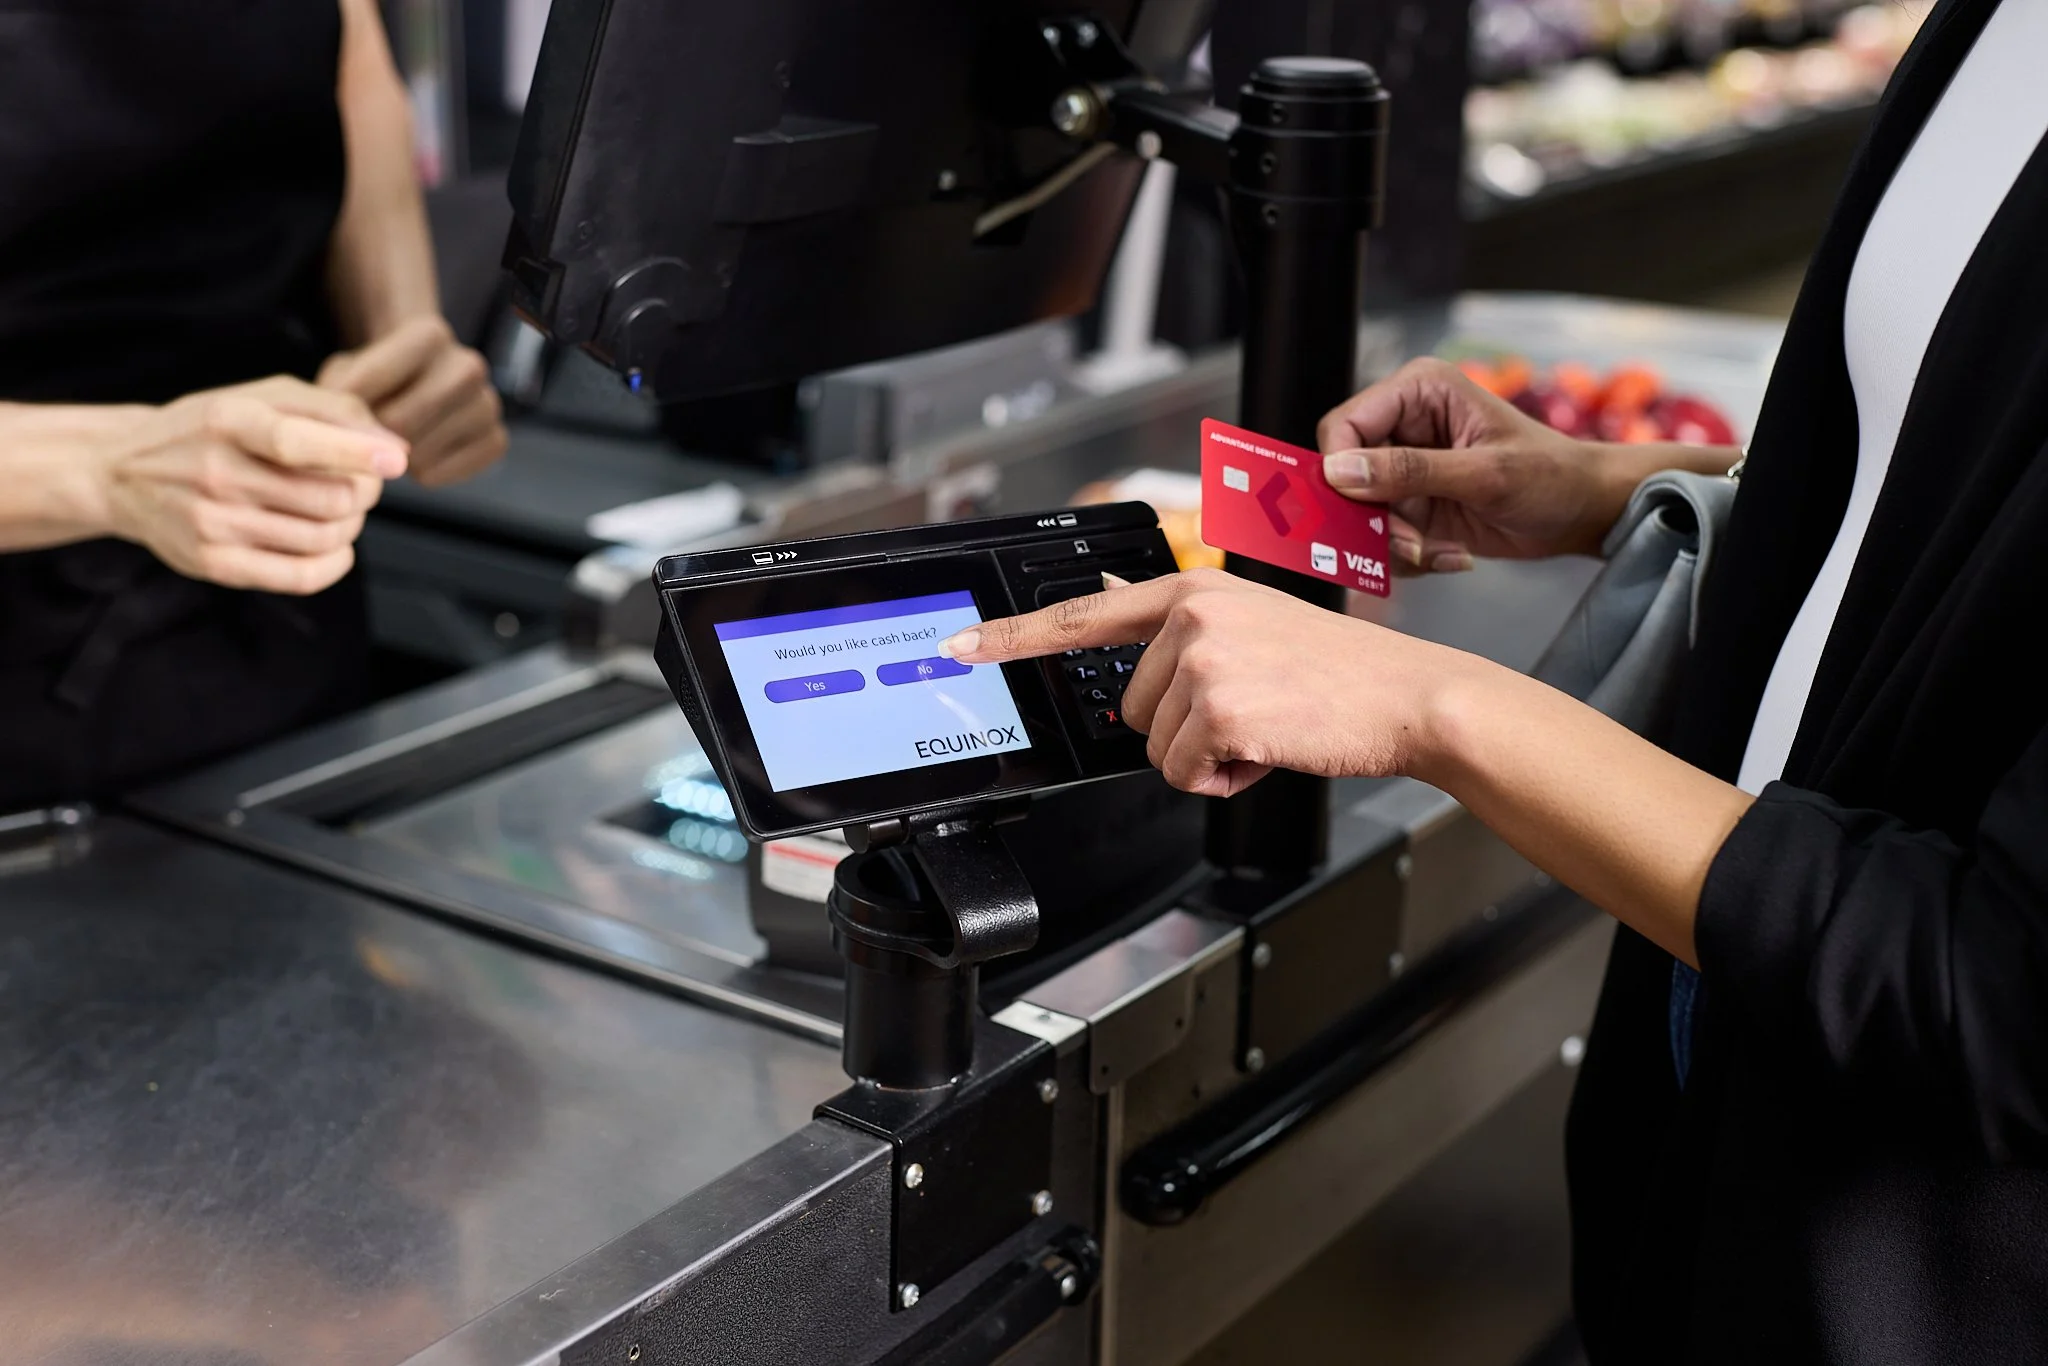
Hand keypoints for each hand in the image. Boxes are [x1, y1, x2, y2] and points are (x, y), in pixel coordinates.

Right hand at [91, 376, 405, 594]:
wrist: (123, 471)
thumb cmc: (211, 428)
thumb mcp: (260, 397)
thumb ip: (332, 410)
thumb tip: (395, 449)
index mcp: (229, 420)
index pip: (294, 442)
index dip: (353, 453)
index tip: (395, 461)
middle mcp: (216, 471)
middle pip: (330, 499)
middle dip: (365, 493)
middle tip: (360, 484)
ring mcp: (211, 522)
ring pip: (324, 538)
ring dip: (352, 526)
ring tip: (340, 510)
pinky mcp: (211, 563)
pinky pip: (300, 576)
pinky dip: (337, 564)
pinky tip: (338, 547)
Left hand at [319, 315, 506, 486]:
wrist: (421, 385)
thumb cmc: (378, 379)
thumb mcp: (346, 371)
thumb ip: (338, 395)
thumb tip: (350, 435)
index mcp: (429, 334)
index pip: (372, 379)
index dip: (344, 404)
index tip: (338, 409)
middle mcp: (468, 365)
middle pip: (399, 423)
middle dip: (373, 436)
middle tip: (367, 434)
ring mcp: (488, 404)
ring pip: (420, 454)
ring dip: (397, 458)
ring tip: (395, 441)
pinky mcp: (496, 440)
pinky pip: (443, 473)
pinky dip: (423, 474)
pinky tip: (420, 457)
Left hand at [940, 569, 1481, 796]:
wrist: (1407, 696)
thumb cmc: (1338, 672)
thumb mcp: (1251, 625)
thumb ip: (1177, 623)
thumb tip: (1111, 595)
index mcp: (1192, 589)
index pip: (1082, 613)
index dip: (1011, 636)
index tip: (961, 645)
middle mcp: (1191, 616)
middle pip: (1129, 706)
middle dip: (1184, 728)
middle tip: (1252, 712)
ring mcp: (1203, 661)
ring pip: (1155, 747)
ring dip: (1206, 757)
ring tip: (1268, 727)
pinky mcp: (1220, 708)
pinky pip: (1185, 774)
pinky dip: (1225, 780)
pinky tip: (1271, 749)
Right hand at [1316, 357, 1664, 571]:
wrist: (1583, 512)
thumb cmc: (1550, 475)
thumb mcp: (1484, 473)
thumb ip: (1410, 471)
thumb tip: (1339, 473)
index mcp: (1419, 392)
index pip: (1345, 425)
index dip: (1338, 468)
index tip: (1356, 510)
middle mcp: (1404, 426)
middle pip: (1345, 475)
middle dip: (1371, 518)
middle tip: (1409, 545)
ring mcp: (1406, 470)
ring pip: (1360, 515)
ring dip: (1393, 544)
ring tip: (1437, 553)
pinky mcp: (1413, 506)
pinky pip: (1383, 538)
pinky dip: (1410, 556)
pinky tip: (1450, 555)